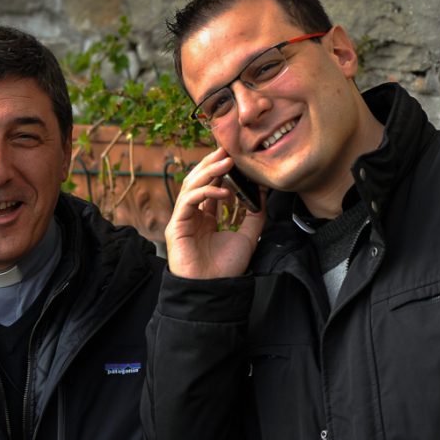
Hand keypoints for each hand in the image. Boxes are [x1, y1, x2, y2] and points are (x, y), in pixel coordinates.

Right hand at [165, 148, 266, 279]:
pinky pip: (189, 201)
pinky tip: (223, 190)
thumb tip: (263, 194)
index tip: (235, 156)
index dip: (220, 169)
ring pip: (191, 185)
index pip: (210, 186)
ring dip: (209, 171)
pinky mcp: (177, 226)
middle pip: (198, 180)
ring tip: (227, 161)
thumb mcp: (248, 237)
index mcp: (206, 217)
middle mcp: (193, 215)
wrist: (213, 290)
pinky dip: (205, 191)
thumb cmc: (226, 268)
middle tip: (228, 149)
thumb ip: (254, 216)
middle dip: (212, 162)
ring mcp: (183, 219)